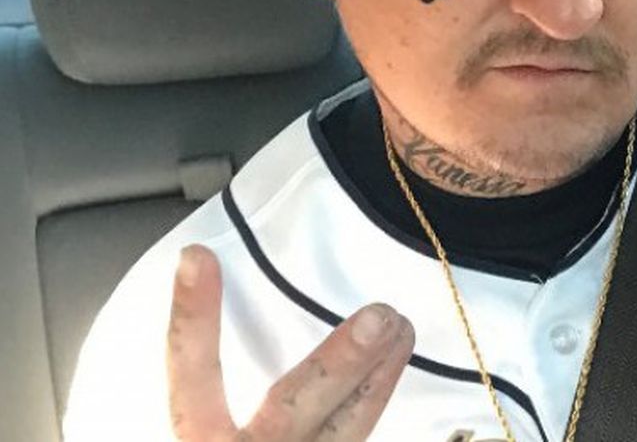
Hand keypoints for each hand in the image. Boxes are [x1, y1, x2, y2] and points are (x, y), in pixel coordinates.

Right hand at [167, 244, 413, 440]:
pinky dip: (374, 409)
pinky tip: (396, 372)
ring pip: (345, 432)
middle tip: (382, 315)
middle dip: (339, 364)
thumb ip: (203, 408)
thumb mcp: (201, 436)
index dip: (192, 319)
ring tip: (403, 328)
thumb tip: (206, 293)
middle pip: (293, 411)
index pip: (190, 379)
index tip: (198, 257)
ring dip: (379, 381)